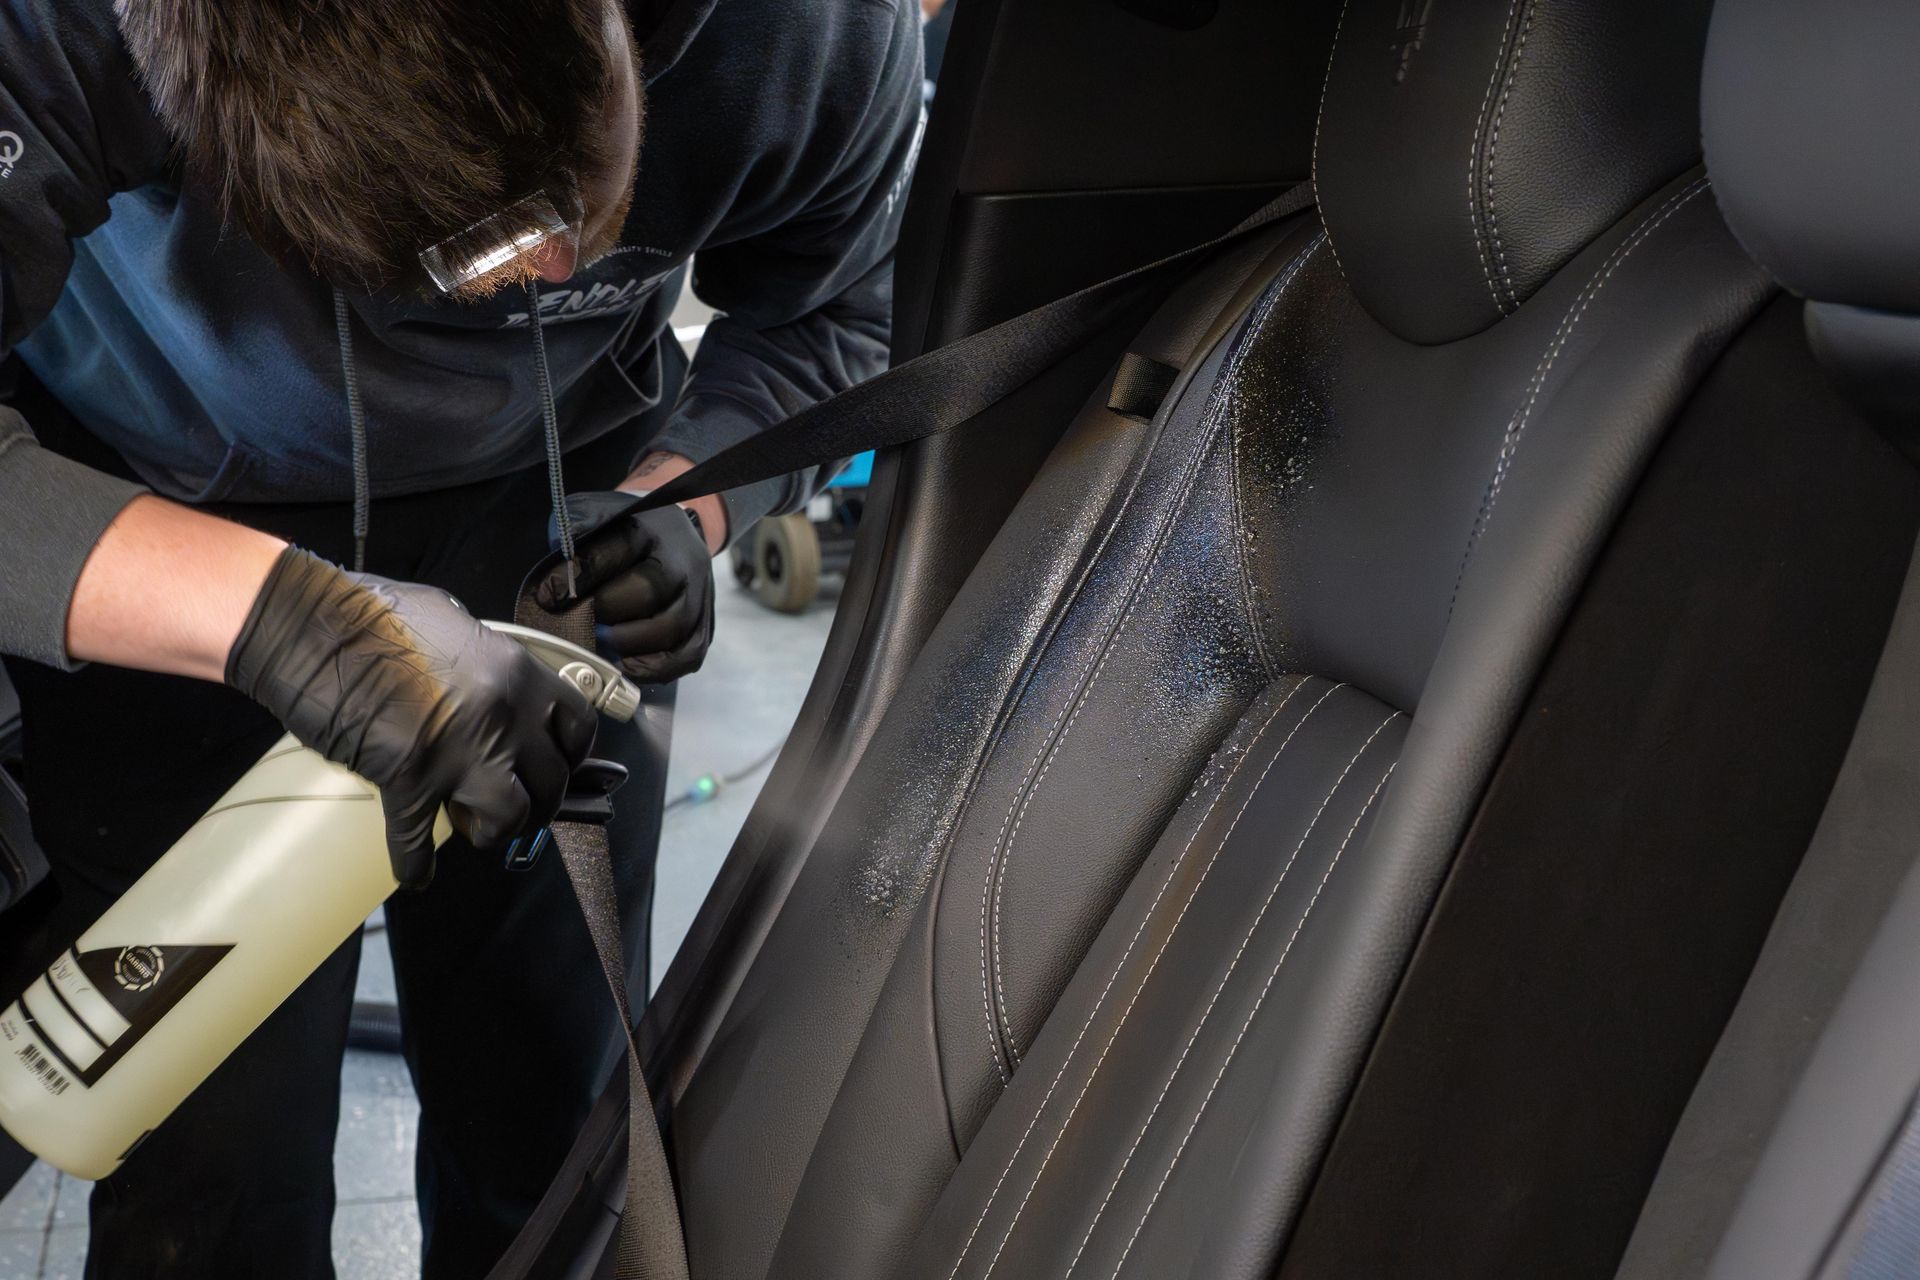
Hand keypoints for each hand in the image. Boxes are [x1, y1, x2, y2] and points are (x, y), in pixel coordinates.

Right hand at [226, 547, 596, 887]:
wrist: (309, 625)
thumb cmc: (372, 611)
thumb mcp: (450, 620)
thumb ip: (482, 656)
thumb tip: (489, 677)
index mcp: (516, 672)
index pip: (577, 726)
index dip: (569, 756)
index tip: (554, 768)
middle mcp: (502, 714)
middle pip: (550, 781)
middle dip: (537, 802)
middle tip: (515, 808)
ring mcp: (459, 750)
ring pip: (508, 816)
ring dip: (493, 830)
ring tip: (472, 827)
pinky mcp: (408, 778)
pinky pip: (420, 840)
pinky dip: (416, 864)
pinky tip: (415, 875)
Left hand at [536, 491, 715, 683]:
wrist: (678, 540)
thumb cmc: (628, 533)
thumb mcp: (601, 515)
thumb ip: (576, 529)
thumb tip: (557, 555)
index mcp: (652, 528)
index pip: (613, 551)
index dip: (576, 577)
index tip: (546, 596)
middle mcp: (682, 560)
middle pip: (647, 590)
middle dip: (605, 610)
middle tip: (577, 622)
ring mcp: (700, 596)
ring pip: (669, 626)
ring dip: (626, 641)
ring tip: (599, 643)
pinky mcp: (705, 627)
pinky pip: (686, 656)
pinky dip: (653, 668)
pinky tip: (625, 666)